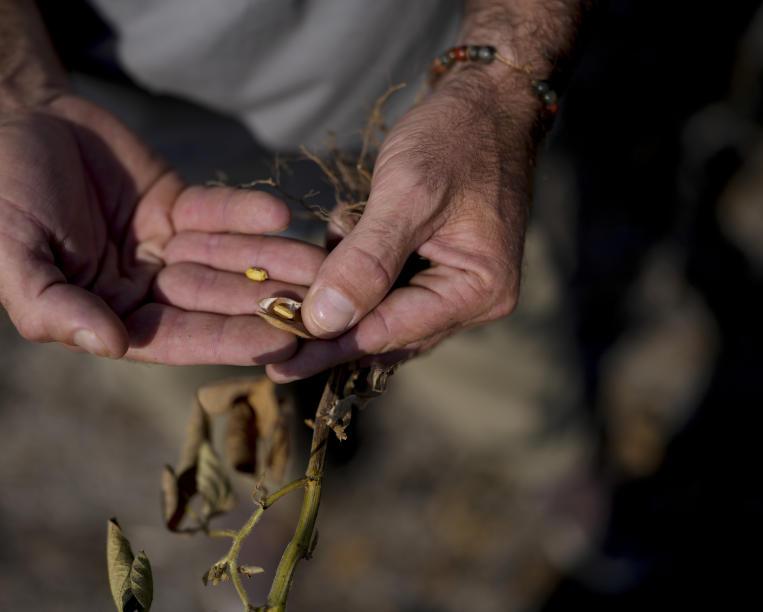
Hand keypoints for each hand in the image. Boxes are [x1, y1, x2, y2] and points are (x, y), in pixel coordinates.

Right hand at [0, 93, 325, 364]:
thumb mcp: (9, 252)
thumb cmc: (2, 194)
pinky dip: (247, 211)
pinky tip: (281, 212)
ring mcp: (166, 247)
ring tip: (319, 262)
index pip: (175, 337)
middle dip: (264, 304)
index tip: (276, 342)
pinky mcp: (181, 204)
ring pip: (227, 259)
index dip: (225, 340)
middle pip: (214, 302)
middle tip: (318, 307)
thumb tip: (110, 346)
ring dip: (272, 261)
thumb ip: (52, 305)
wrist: (18, 118)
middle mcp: (144, 288)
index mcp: (108, 315)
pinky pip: (219, 211)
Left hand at [266, 70, 537, 380]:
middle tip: (272, 335)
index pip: (390, 331)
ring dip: (342, 293)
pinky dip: (357, 271)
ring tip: (299, 278)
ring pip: (384, 312)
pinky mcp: (442, 266)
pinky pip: (391, 287)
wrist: (490, 97)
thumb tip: (323, 323)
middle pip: (387, 331)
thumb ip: (365, 262)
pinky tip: (337, 241)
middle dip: (331, 324)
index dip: (330, 345)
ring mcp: (460, 284)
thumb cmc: (455, 136)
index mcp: (478, 289)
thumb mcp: (406, 194)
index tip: (279, 362)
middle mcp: (475, 299)